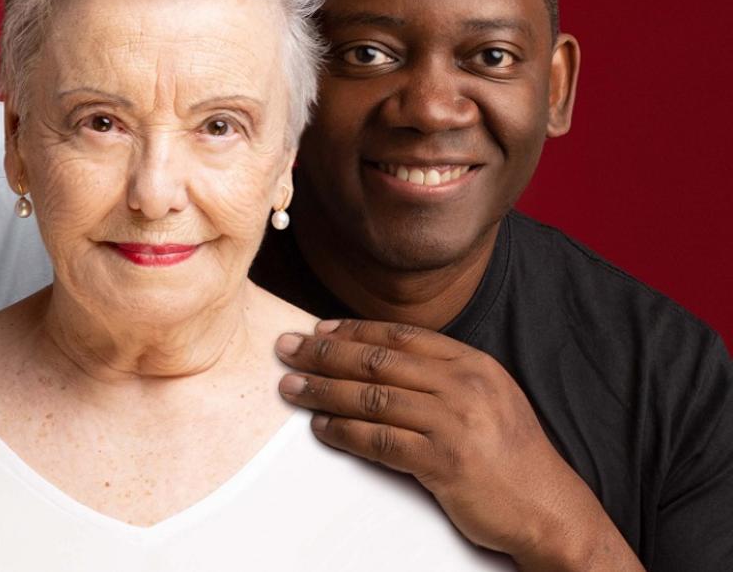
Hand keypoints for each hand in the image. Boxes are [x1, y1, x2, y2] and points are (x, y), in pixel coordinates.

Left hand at [275, 319, 642, 571]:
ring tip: (291, 387)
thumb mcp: (489, 398)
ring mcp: (455, 422)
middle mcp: (464, 385)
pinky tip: (321, 428)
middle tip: (287, 348)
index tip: (318, 328)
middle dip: (325, 352)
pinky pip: (381, 441)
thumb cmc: (512, 457)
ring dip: (324, 391)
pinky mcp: (445, 462)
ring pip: (372, 397)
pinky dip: (344, 432)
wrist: (550, 509)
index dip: (353, 329)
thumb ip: (443, 376)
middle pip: (378, 360)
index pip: (401, 335)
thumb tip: (380, 361)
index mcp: (473, 363)